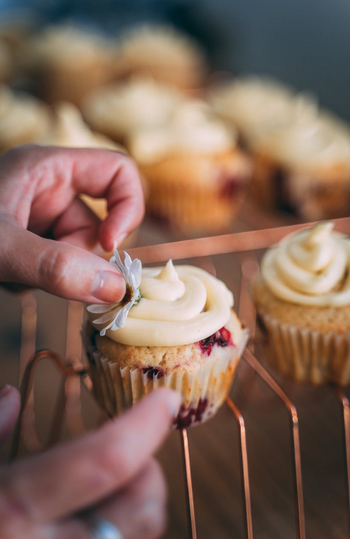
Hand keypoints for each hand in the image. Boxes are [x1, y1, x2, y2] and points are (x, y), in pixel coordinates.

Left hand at [0, 145, 144, 302]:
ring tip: (12, 275)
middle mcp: (47, 188)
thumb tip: (117, 288)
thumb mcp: (2, 247)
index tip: (111, 245)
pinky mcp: (30, 242)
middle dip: (76, 257)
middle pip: (97, 224)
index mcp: (47, 167)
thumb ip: (56, 266)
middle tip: (39, 272)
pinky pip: (57, 266)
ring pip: (77, 253)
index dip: (127, 208)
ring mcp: (38, 216)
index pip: (117, 171)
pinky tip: (7, 278)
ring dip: (52, 274)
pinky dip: (37, 281)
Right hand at [0, 386, 180, 538]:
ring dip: (135, 505)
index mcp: (11, 512)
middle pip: (141, 509)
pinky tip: (84, 524)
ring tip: (103, 491)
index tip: (167, 399)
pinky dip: (116, 532)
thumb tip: (10, 395)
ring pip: (137, 538)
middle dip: (145, 471)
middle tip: (124, 455)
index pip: (103, 461)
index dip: (144, 425)